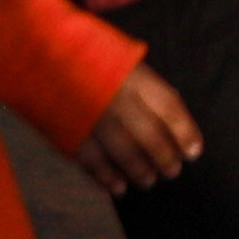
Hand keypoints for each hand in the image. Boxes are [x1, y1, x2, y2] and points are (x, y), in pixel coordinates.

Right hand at [75, 64, 202, 194]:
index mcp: (134, 76)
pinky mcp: (70, 131)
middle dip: (165, 158)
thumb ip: (146, 87)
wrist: (44, 52)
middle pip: (150, 136)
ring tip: (148, 180)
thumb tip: (171, 119)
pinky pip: (92, 161)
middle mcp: (117, 97)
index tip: (194, 152)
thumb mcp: (124, 60)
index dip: (185, 132)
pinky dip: (107, 177)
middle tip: (173, 171)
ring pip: (124, 153)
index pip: (169, 107)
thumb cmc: (91, 58)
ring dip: (140, 171)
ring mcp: (93, 116)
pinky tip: (118, 187)